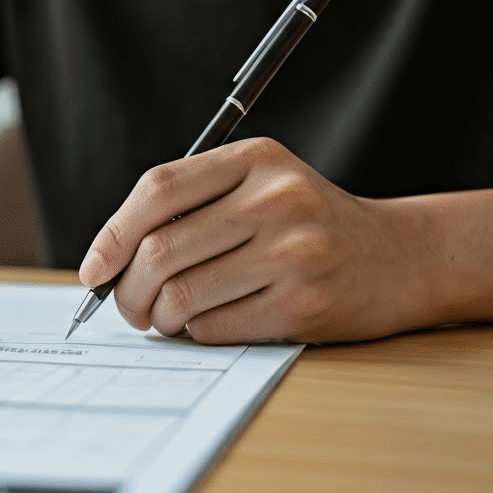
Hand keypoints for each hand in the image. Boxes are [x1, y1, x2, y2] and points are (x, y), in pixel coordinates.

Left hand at [78, 138, 438, 343]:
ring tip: (167, 317)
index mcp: (257, 159)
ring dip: (159, 318)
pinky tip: (212, 322)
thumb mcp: (261, 185)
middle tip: (128, 308)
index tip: (93, 270)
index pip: (158, 190)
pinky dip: (197, 332)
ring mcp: (293, 254)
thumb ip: (194, 205)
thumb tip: (107, 262)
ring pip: (180, 296)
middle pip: (160, 251)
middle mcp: (276, 200)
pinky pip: (214, 328)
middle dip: (127, 292)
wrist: (399, 259)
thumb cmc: (310, 225)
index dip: (111, 234)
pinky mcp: (303, 306)